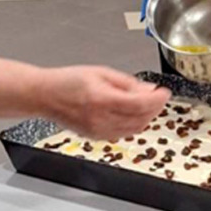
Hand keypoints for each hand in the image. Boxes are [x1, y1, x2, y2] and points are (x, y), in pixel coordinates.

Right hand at [39, 66, 170, 139]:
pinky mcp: (95, 137)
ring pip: (134, 129)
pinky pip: (123, 134)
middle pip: (140, 119)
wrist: (44, 96)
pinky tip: (135, 114)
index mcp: (102, 99)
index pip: (140, 104)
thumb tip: (148, 89)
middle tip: (159, 96)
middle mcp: (100, 119)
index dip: (157, 100)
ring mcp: (98, 131)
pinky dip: (134, 125)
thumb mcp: (101, 73)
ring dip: (147, 117)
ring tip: (149, 104)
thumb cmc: (68, 81)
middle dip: (155, 108)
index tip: (165, 92)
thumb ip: (127, 83)